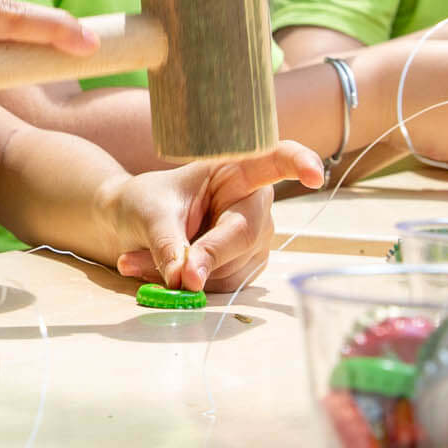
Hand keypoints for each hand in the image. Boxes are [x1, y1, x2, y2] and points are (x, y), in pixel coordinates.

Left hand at [105, 142, 323, 292]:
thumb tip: (184, 278)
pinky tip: (154, 273)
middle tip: (179, 275)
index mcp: (236, 170)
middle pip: (245, 233)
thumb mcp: (150, 214)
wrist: (132, 224)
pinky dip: (185, 287)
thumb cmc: (146, 203)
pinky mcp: (244, 268)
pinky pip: (220, 288)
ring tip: (137, 262)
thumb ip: (168, 243)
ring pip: (230, 269)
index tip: (315, 174)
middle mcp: (253, 205)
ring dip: (185, 275)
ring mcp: (254, 239)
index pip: (275, 160)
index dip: (299, 164)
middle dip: (210, 255)